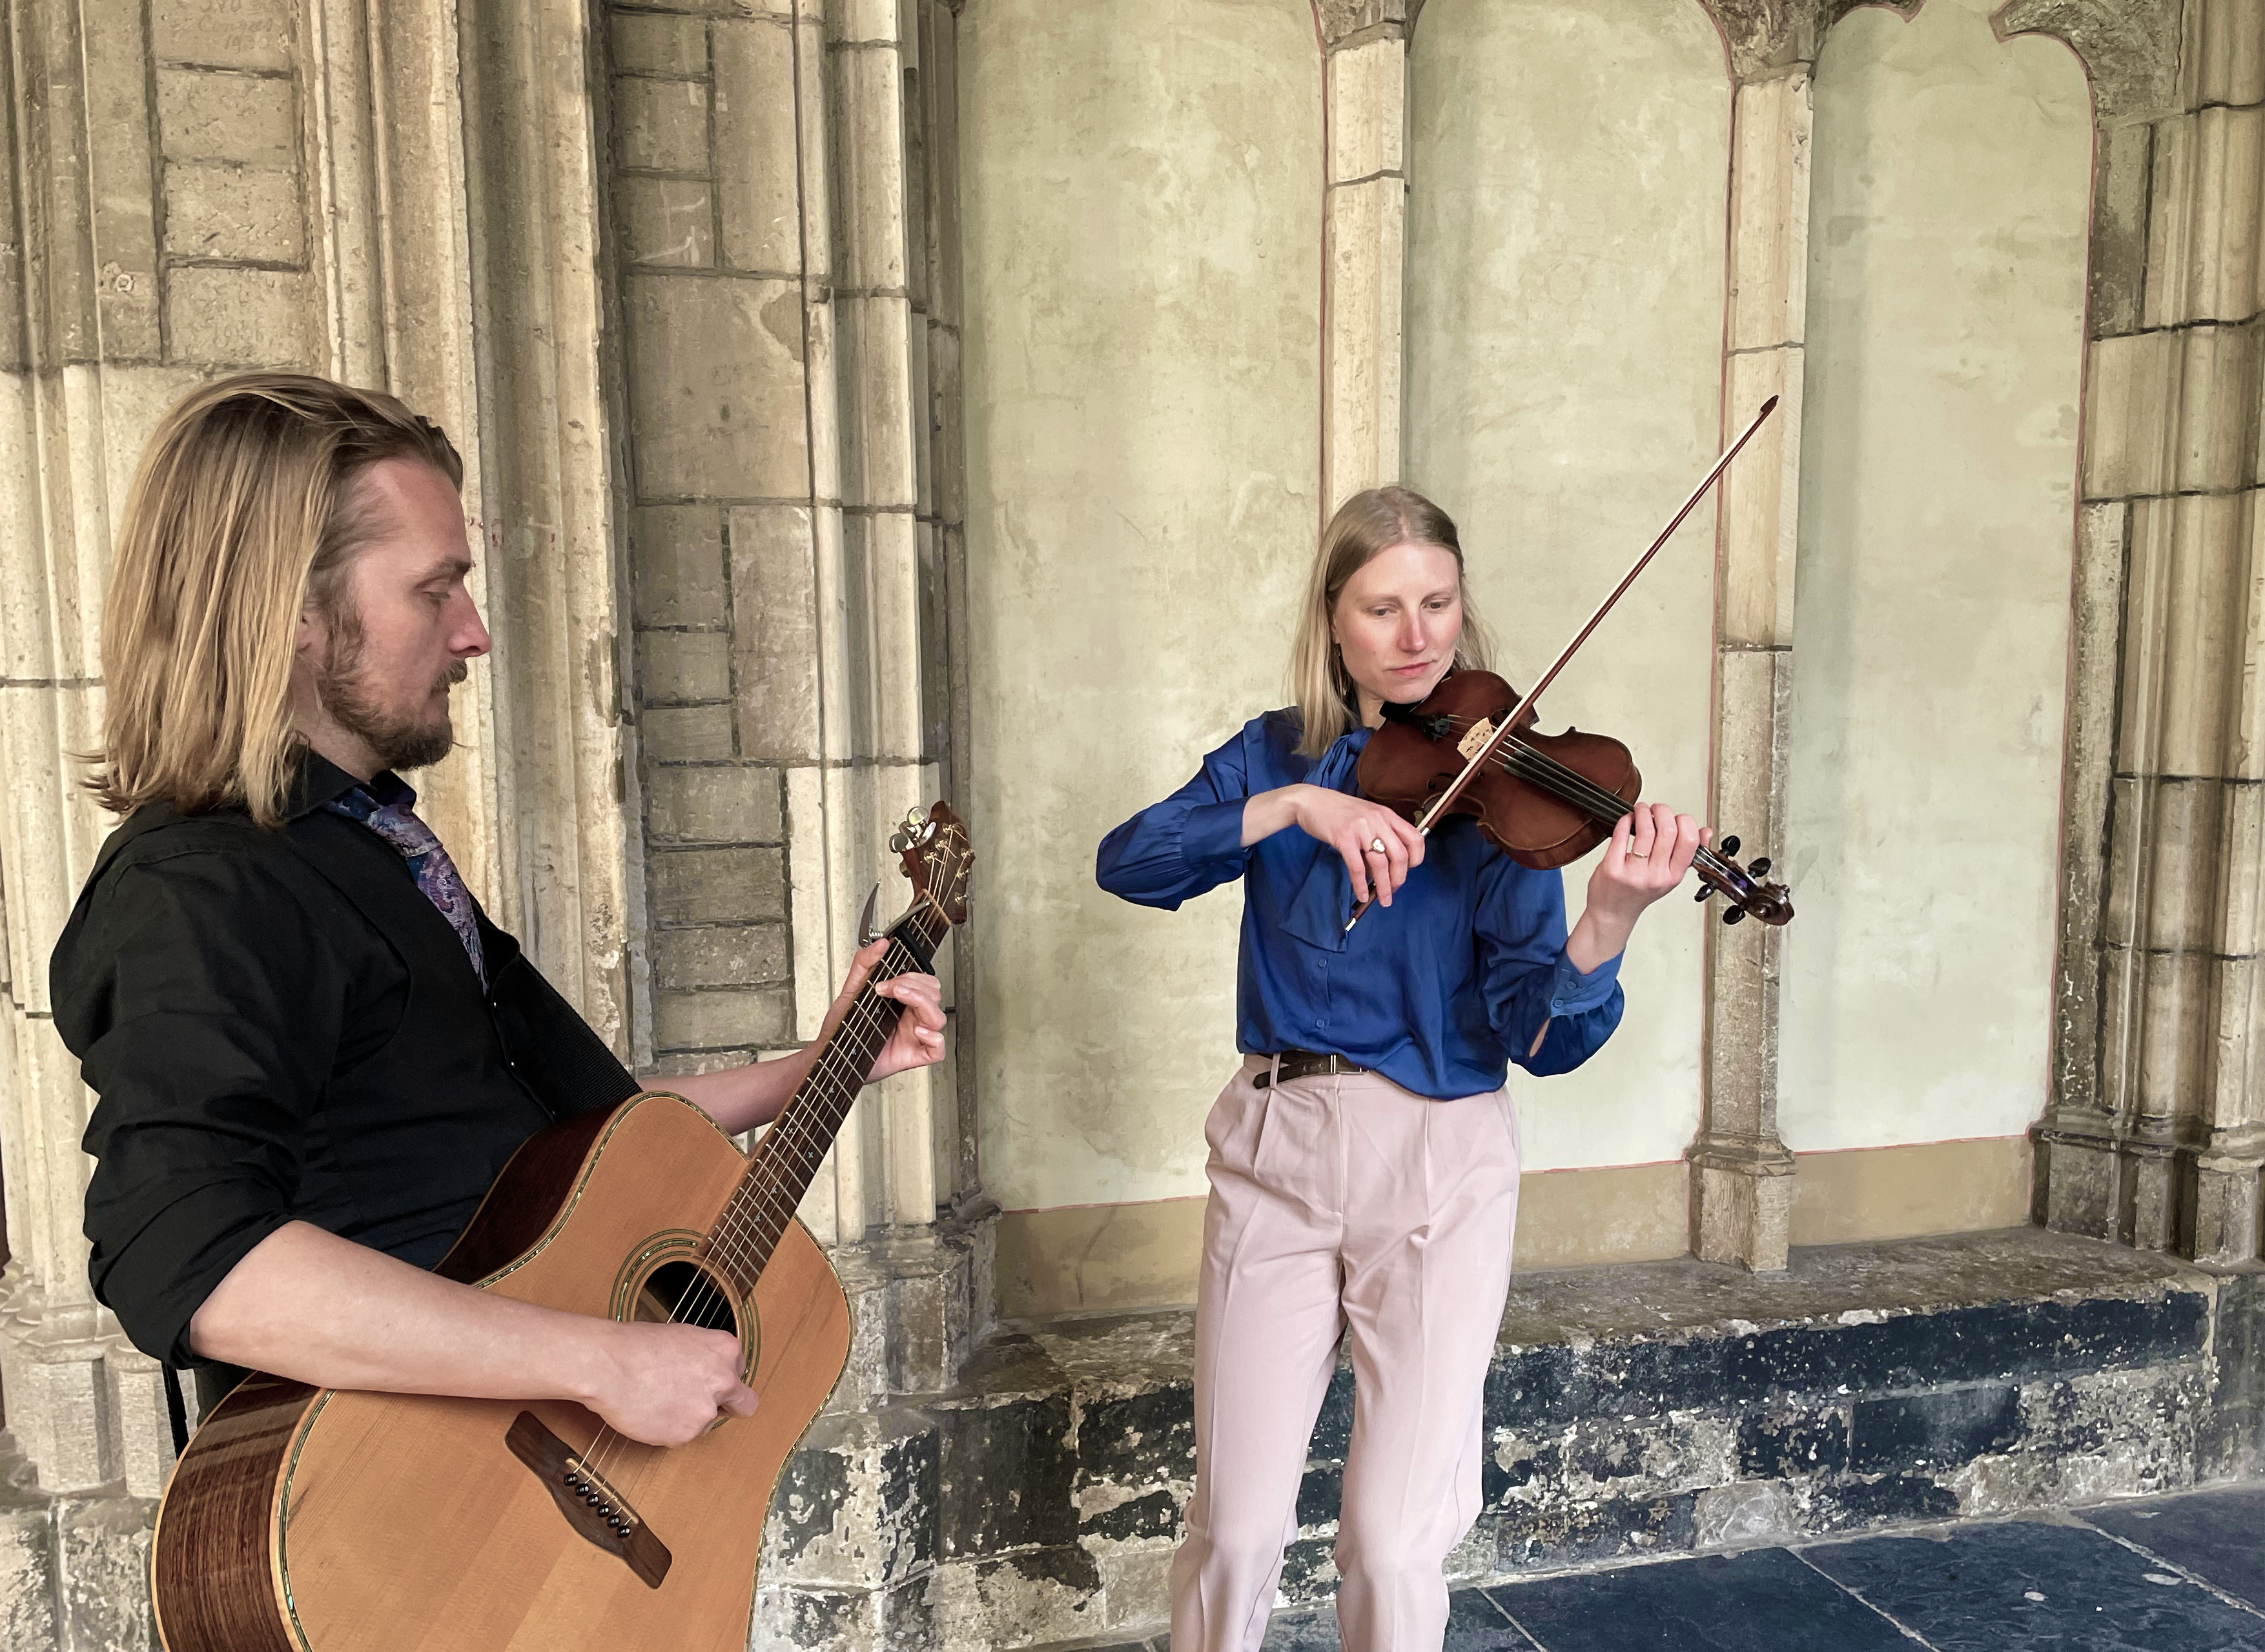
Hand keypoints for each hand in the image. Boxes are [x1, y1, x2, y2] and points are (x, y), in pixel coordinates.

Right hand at [584, 1319, 756, 1446]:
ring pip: (705, 1422)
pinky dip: (667, 1430)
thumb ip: (704, 1357)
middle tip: (700, 1404)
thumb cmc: (636, 1346)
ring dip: (688, 1417)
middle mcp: (724, 1381)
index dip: (721, 1380)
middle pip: (743, 1404)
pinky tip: (650, 1413)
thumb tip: (706, 1370)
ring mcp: (706, 1410)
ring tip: (657, 1401)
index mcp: (725, 1350)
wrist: (609, 1365)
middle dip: (727, 1406)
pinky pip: (681, 1436)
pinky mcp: (686, 1434)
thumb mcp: (683, 1337)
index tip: (706, 1383)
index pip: (739, 1374)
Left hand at [828, 938, 946, 1082]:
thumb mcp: (851, 991)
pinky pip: (938, 1049)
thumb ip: (864, 964)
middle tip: (892, 992)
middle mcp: (911, 1017)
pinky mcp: (913, 1056)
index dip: (910, 978)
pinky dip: (934, 1038)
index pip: (924, 982)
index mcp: (902, 1002)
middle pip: (935, 996)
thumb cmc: (843, 1029)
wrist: (831, 1056)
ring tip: (902, 1003)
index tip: (887, 982)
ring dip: (924, 1005)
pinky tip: (917, 1031)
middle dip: (916, 989)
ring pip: (939, 1018)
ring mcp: (914, 1036)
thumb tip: (881, 944)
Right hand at [1288, 785, 1426, 906]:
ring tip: (1383, 899)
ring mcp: (1361, 828)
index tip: (1407, 871)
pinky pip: (1357, 867)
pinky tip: (1362, 894)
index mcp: (1387, 815)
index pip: (1415, 838)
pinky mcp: (1344, 838)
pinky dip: (1361, 885)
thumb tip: (1384, 869)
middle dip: (1399, 878)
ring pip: (1380, 864)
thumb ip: (1379, 836)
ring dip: (1384, 886)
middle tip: (1393, 890)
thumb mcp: (1366, 817)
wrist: (1311, 801)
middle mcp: (1378, 820)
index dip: (1416, 859)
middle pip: (1400, 855)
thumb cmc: (1338, 811)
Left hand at [1586, 803, 1705, 931]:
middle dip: (1662, 811)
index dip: (1685, 821)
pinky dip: (1625, 821)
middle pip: (1668, 830)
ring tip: (1641, 810)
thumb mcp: (1669, 876)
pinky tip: (1627, 820)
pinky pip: (1621, 835)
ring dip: (1643, 812)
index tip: (1676, 817)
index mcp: (1674, 875)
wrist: (1614, 912)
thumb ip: (1685, 854)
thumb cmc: (1639, 892)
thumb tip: (1705, 831)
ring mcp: (1634, 873)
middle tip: (1656, 809)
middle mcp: (1656, 875)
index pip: (1689, 840)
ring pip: (1645, 830)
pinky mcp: (1612, 868)